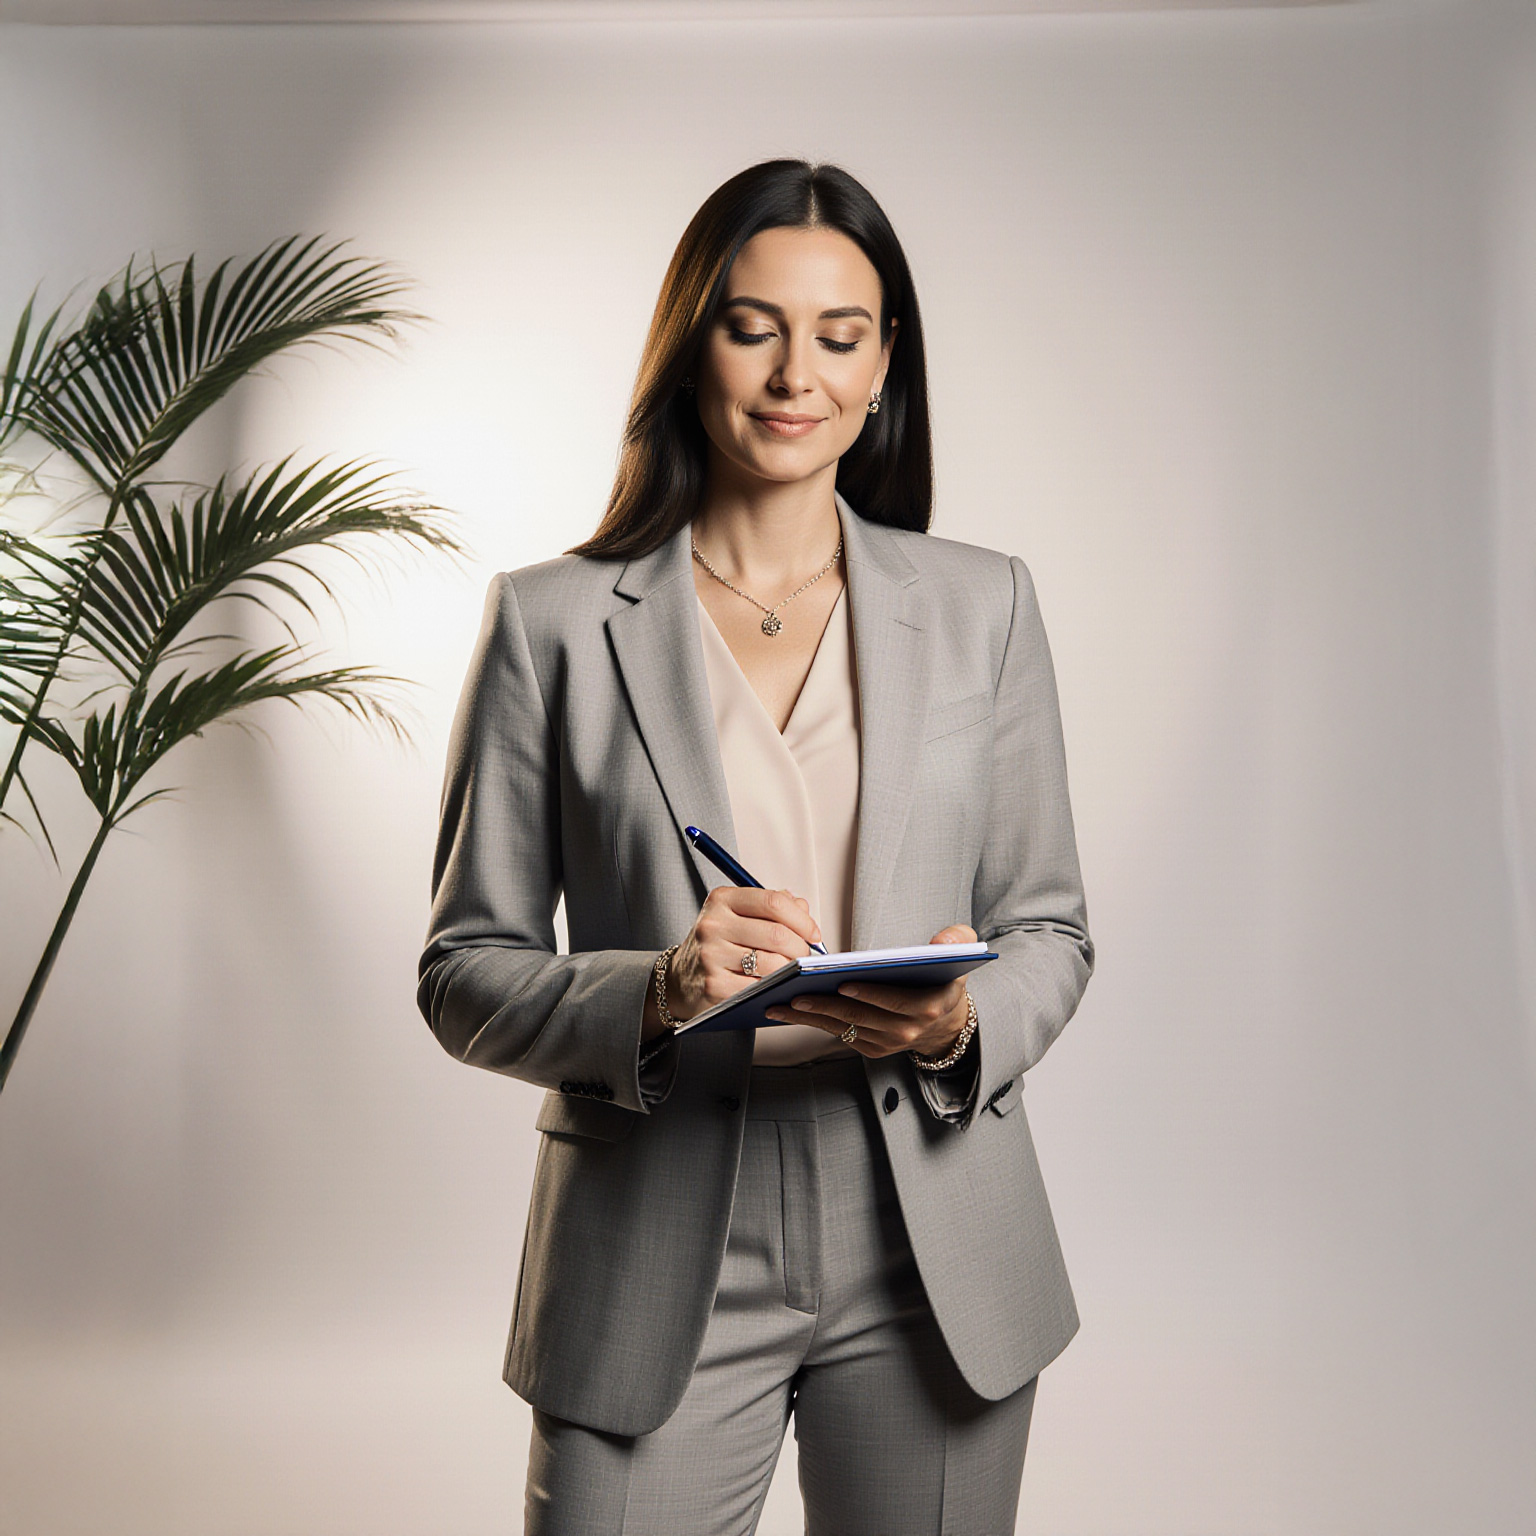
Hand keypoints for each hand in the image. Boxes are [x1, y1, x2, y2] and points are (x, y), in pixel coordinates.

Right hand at [642, 885, 821, 1038]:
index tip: (813, 933)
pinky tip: (772, 986)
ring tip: (791, 972)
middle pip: (777, 934)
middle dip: (801, 948)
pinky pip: (759, 987)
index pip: (773, 902)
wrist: (681, 979)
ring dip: (791, 971)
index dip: (802, 919)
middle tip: (805, 957)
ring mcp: (711, 956)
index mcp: (721, 900)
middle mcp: (713, 924)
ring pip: (772, 963)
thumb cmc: (719, 944)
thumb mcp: (738, 915)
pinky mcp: (713, 985)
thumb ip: (772, 907)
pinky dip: (773, 988)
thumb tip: (803, 908)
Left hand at [763, 923, 977, 1058]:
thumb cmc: (943, 982)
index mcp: (928, 1006)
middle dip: (826, 1005)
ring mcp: (887, 1042)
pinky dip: (813, 1022)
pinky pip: (838, 1033)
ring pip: (844, 1027)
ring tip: (781, 1003)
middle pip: (861, 1017)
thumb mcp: (960, 957)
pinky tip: (791, 1010)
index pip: (896, 1003)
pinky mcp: (872, 1048)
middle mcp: (907, 1030)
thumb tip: (944, 939)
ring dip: (810, 1017)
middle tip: (797, 992)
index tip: (844, 982)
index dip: (870, 993)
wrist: (944, 1022)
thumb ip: (958, 940)